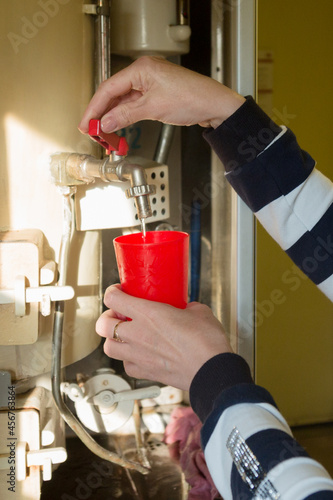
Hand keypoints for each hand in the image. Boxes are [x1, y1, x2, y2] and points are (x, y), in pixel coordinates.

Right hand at [79, 56, 244, 133]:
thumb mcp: (153, 108)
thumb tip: (106, 122)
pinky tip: (117, 126)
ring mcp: (150, 82)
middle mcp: (144, 71)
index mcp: (141, 68)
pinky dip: (124, 115)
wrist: (214, 105)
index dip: (94, 108)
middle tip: (91, 130)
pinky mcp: (156, 92)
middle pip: (113, 93)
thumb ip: (125, 115)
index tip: (86, 123)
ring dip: (112, 116)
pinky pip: (133, 103)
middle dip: (101, 113)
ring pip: (123, 99)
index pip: (109, 88)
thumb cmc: (192, 98)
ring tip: (102, 132)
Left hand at [96, 285, 232, 390]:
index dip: (112, 292)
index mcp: (148, 314)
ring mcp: (138, 355)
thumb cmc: (206, 342)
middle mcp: (137, 334)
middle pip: (102, 324)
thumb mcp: (198, 311)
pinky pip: (125, 366)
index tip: (118, 292)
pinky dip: (127, 360)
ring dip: (113, 339)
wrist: (212, 370)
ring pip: (108, 347)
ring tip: (124, 336)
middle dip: (107, 318)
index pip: (113, 298)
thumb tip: (186, 308)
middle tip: (118, 315)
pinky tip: (137, 355)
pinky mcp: (145, 372)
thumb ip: (186, 307)